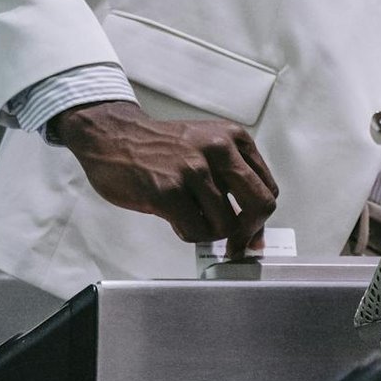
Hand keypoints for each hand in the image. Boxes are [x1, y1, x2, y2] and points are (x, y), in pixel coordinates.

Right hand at [51, 99, 278, 255]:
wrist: (113, 137)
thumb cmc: (160, 146)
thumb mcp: (207, 145)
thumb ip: (232, 177)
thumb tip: (253, 226)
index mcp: (233, 138)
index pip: (267, 188)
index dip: (260, 217)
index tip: (250, 232)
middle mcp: (218, 150)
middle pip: (260, 205)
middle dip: (249, 231)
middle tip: (236, 243)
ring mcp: (193, 170)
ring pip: (226, 225)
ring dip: (209, 232)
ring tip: (190, 218)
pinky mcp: (168, 191)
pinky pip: (196, 231)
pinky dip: (189, 233)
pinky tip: (176, 219)